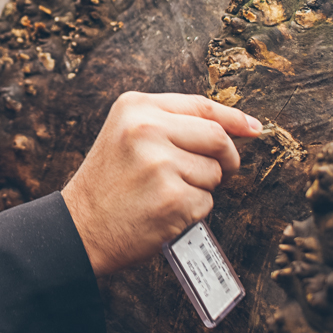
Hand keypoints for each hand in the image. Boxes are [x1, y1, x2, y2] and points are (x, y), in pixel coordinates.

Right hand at [61, 92, 260, 276]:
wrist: (79, 227)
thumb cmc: (108, 184)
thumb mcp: (126, 135)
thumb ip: (169, 124)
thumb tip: (232, 127)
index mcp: (135, 107)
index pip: (200, 105)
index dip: (233, 116)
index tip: (253, 127)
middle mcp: (147, 129)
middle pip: (217, 136)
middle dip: (225, 157)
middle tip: (218, 171)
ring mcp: (161, 164)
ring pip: (213, 172)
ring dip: (201, 188)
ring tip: (164, 193)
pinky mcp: (172, 198)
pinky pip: (206, 202)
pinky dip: (192, 212)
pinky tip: (163, 212)